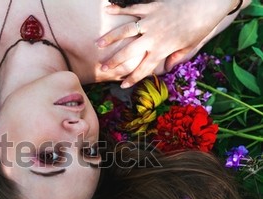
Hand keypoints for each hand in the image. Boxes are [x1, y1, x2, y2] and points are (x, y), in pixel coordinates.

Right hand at [97, 0, 238, 87]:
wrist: (206, 4)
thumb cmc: (200, 27)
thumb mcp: (189, 47)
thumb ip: (176, 57)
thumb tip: (167, 68)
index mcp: (162, 49)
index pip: (144, 68)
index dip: (133, 78)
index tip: (122, 85)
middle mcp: (153, 37)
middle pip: (129, 52)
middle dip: (115, 61)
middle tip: (102, 67)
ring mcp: (151, 21)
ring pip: (126, 31)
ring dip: (110, 38)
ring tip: (98, 44)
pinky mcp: (152, 7)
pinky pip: (132, 9)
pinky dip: (119, 9)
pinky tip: (106, 9)